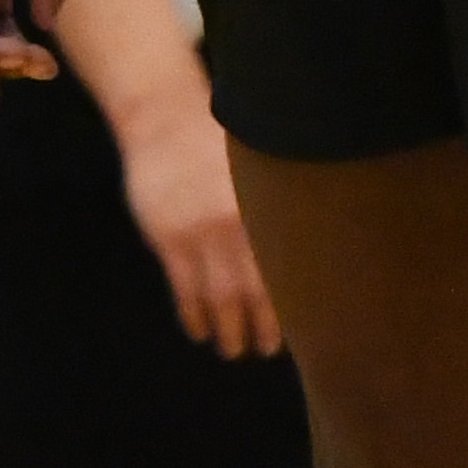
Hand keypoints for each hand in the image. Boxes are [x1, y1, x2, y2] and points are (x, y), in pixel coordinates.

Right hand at [114, 93, 284, 359]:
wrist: (164, 119)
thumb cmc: (215, 144)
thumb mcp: (256, 169)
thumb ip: (272, 209)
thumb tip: (300, 255)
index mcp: (266, 207)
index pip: (286, 268)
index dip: (294, 305)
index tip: (302, 329)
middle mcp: (238, 223)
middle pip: (257, 292)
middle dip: (265, 328)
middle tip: (266, 349)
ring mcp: (201, 233)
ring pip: (221, 298)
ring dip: (229, 331)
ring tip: (233, 348)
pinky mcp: (169, 239)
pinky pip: (185, 290)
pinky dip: (194, 316)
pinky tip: (199, 330)